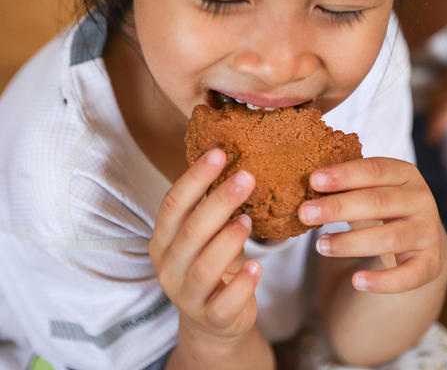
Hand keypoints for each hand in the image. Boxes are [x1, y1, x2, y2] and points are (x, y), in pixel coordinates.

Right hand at [149, 148, 261, 347]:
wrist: (213, 319)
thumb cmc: (211, 261)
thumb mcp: (206, 233)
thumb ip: (211, 206)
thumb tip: (233, 161)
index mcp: (163, 238)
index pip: (173, 203)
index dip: (195, 177)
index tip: (219, 153)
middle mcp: (168, 266)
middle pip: (191, 230)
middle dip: (219, 200)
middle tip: (247, 177)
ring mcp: (186, 295)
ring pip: (205, 266)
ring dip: (229, 239)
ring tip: (249, 221)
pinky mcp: (211, 318)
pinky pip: (225, 302)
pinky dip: (242, 284)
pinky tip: (257, 266)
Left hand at [298, 157, 445, 292]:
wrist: (419, 236)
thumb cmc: (381, 205)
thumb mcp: (368, 188)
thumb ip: (345, 185)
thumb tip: (307, 185)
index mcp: (404, 173)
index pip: (374, 170)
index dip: (343, 175)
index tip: (313, 181)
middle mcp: (421, 199)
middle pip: (377, 202)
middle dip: (338, 207)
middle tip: (304, 213)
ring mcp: (428, 232)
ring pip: (388, 238)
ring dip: (350, 243)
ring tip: (320, 245)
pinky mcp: (431, 263)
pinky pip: (408, 275)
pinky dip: (383, 281)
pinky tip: (357, 282)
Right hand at [427, 40, 446, 142]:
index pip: (442, 115)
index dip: (435, 129)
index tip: (433, 141)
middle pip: (434, 105)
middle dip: (431, 121)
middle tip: (433, 135)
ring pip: (434, 95)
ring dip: (432, 110)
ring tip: (436, 122)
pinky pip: (439, 86)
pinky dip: (437, 98)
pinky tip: (442, 104)